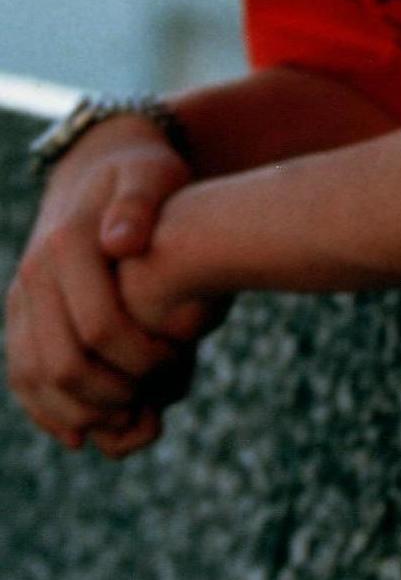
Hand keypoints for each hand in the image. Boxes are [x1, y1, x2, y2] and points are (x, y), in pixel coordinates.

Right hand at [6, 117, 190, 451]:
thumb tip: (120, 243)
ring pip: (34, 379)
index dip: (143, 360)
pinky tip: (82, 434)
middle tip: (159, 404)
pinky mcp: (20, 317)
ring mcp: (20, 299)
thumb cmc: (143, 175)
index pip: (99, 328)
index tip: (181, 366)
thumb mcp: (152, 174)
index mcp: (66, 245)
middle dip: (115, 394)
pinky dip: (47, 411)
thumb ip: (140, 203)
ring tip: (131, 423)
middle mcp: (33, 276)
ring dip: (81, 412)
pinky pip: (21, 374)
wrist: (99, 168)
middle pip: (62, 364)